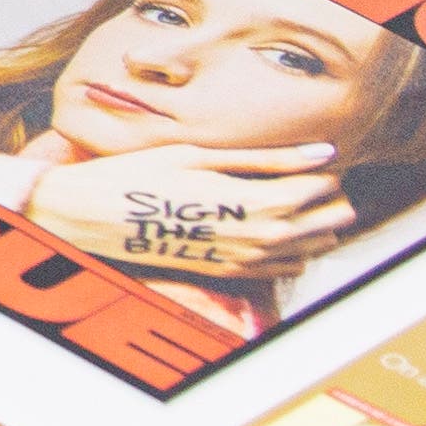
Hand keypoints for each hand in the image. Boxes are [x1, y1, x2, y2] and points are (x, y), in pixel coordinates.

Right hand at [5, 134, 353, 281]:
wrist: (93, 218)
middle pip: (331, 221)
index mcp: (256, 203)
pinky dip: (292, 246)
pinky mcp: (231, 273)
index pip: (324, 187)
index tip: (301, 153)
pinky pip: (288, 267)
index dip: (321, 167)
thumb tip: (323, 152)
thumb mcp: (202, 155)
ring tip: (284, 196)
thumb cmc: (141, 176)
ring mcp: (246, 261)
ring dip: (312, 222)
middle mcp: (259, 239)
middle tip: (298, 174)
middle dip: (326, 195)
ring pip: (316, 247)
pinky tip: (268, 223)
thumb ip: (268, 158)